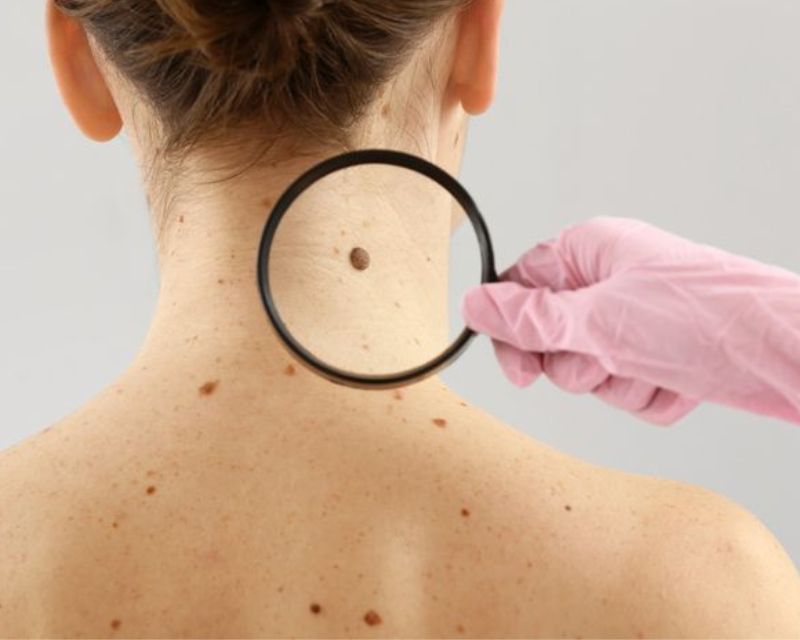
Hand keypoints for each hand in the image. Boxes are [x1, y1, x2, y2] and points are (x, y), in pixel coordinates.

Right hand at [460, 216, 799, 425]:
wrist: (788, 353)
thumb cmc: (704, 319)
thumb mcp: (600, 320)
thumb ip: (530, 318)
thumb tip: (473, 304)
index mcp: (590, 251)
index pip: (521, 287)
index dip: (513, 331)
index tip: (521, 370)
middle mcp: (609, 282)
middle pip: (550, 336)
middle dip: (578, 363)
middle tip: (603, 359)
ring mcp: (636, 320)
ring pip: (589, 370)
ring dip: (618, 383)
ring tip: (652, 368)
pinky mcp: (660, 355)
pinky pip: (626, 389)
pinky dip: (648, 396)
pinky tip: (679, 381)